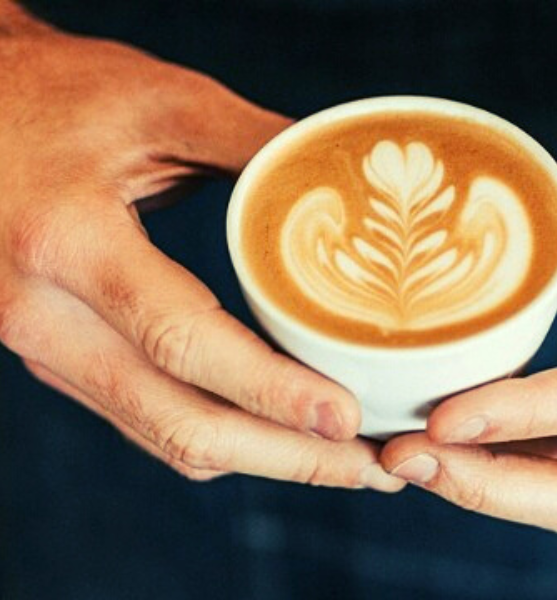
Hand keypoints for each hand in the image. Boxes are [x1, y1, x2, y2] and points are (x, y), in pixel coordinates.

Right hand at [0, 7, 403, 491]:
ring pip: (160, 435)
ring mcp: (45, 347)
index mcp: (67, 243)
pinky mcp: (60, 356)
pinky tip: (273, 434)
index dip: (271, 390)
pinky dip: (217, 437)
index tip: (347, 419)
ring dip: (258, 458)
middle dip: (283, 455)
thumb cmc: (58, 95)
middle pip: (176, 420)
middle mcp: (43, 315)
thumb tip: (348, 181)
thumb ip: (255, 142)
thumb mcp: (160, 101)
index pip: (182, 341)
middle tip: (367, 465)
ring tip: (338, 460)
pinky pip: (144, 418)